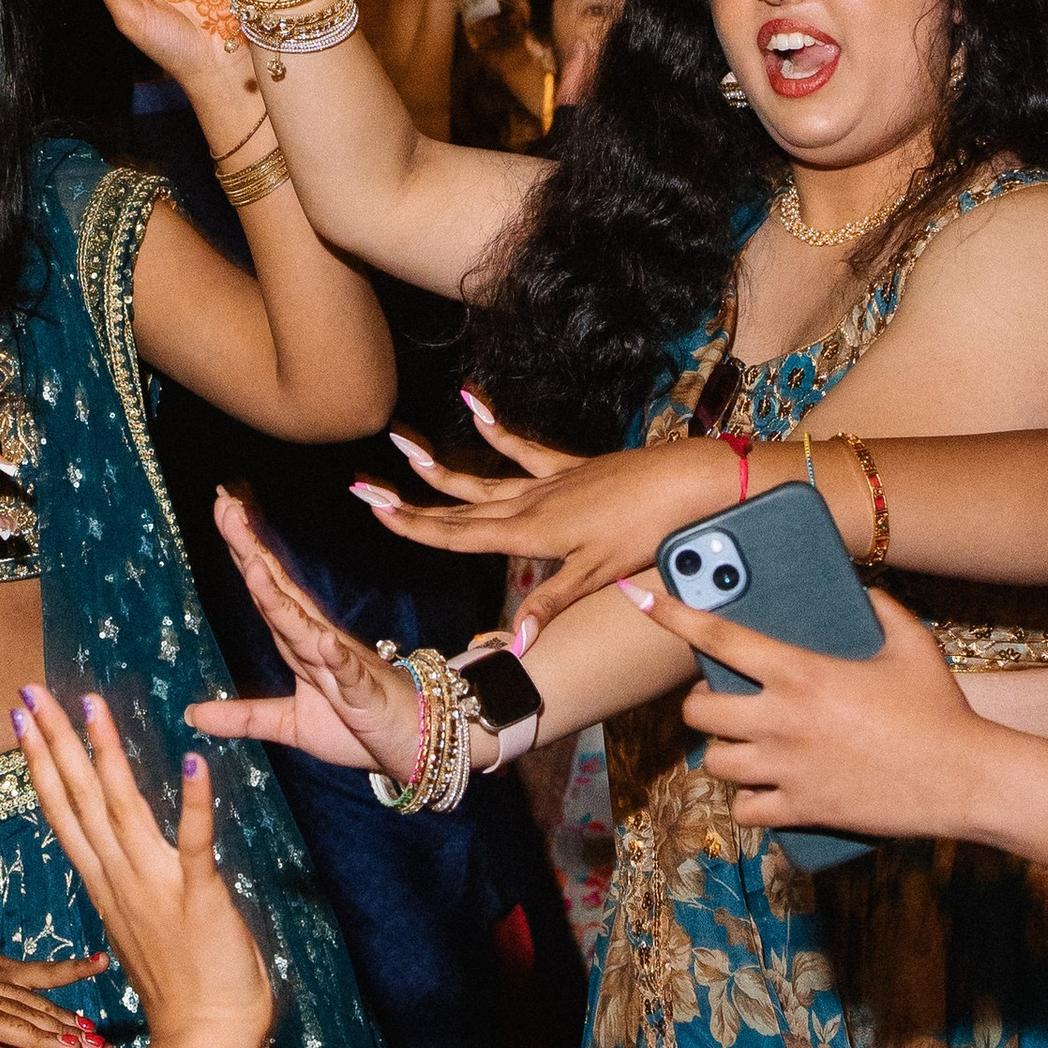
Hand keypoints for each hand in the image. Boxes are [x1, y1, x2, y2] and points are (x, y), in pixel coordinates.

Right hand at [12, 676, 272, 1047]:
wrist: (204, 1037)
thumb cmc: (182, 985)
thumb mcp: (139, 926)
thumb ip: (128, 884)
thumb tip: (120, 855)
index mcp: (104, 883)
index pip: (63, 810)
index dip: (41, 761)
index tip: (21, 719)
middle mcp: (119, 878)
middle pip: (78, 799)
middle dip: (53, 741)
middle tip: (30, 692)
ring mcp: (156, 886)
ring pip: (121, 807)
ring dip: (105, 753)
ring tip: (90, 704)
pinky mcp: (200, 897)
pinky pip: (197, 842)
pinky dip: (195, 802)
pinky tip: (192, 761)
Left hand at [182, 487, 432, 777]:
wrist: (417, 743)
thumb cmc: (359, 725)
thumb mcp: (291, 724)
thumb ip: (245, 717)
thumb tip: (193, 715)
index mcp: (301, 643)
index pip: (267, 589)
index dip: (243, 550)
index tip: (221, 507)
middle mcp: (318, 642)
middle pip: (278, 592)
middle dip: (252, 550)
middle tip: (226, 505)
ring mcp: (342, 665)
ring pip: (305, 628)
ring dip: (279, 598)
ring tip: (254, 566)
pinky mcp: (364, 695)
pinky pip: (349, 674)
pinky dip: (336, 656)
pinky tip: (323, 640)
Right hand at [357, 409, 724, 629]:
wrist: (684, 483)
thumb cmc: (644, 532)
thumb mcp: (597, 573)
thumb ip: (551, 603)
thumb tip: (516, 643)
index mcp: (529, 533)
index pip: (457, 534)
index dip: (412, 524)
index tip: (374, 509)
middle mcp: (529, 504)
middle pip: (457, 505)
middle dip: (409, 499)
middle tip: (364, 487)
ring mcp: (548, 481)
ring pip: (482, 476)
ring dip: (440, 467)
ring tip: (403, 447)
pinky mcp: (570, 467)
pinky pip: (523, 447)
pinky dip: (496, 428)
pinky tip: (472, 405)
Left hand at [614, 568, 986, 839]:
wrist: (964, 778)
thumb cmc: (940, 708)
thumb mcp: (911, 643)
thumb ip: (880, 608)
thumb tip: (862, 589)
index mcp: (802, 673)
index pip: (719, 638)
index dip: (675, 614)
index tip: (644, 597)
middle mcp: (783, 721)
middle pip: (699, 712)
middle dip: (701, 704)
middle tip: (720, 701)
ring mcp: (788, 769)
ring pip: (715, 763)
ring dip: (723, 752)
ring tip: (743, 745)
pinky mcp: (802, 809)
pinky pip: (746, 810)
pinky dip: (749, 801)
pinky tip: (763, 791)